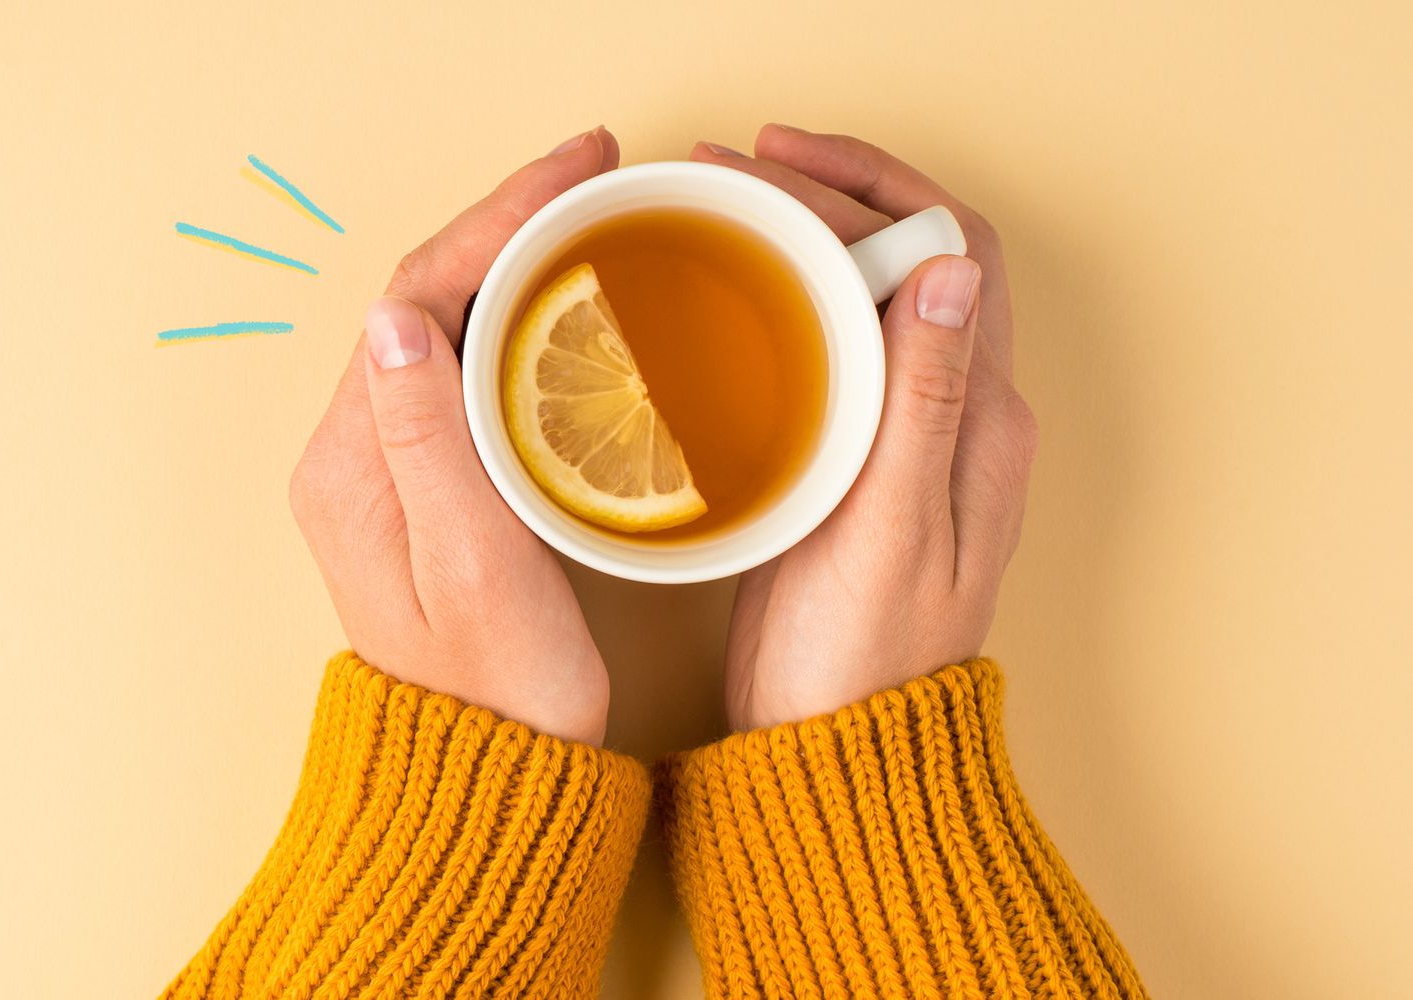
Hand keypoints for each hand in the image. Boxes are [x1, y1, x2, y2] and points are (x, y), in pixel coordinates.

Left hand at [289, 127, 620, 745]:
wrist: (493, 776)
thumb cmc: (504, 694)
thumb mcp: (475, 571)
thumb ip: (431, 445)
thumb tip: (394, 319)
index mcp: (354, 467)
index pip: (415, 300)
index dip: (495, 224)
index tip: (575, 175)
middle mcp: (351, 457)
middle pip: (421, 300)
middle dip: (505, 223)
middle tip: (594, 172)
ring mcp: (383, 471)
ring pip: (440, 328)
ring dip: (506, 262)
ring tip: (584, 215)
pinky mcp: (420, 488)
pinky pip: (457, 371)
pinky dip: (509, 318)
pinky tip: (560, 303)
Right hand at [692, 127, 1037, 730]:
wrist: (835, 744)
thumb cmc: (866, 659)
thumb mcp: (894, 531)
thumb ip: (926, 403)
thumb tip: (950, 271)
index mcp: (980, 421)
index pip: (950, 253)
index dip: (879, 186)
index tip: (786, 161)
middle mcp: (955, 417)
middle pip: (910, 261)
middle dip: (830, 197)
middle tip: (731, 171)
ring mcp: (904, 438)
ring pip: (869, 300)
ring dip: (807, 242)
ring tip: (725, 211)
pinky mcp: (854, 464)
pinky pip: (834, 353)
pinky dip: (787, 305)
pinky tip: (730, 299)